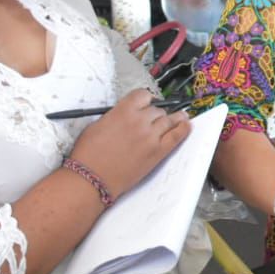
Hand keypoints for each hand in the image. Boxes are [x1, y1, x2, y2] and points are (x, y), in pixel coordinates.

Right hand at [70, 90, 191, 199]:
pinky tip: (186, 125)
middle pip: (157, 109)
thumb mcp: (96, 125)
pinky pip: (177, 135)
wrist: (91, 178)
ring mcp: (151, 136)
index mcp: (123, 112)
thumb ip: (115, 115)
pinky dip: (183, 129)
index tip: (147, 102)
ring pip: (169, 119)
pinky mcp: (158, 151)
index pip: (143, 95)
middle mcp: (139, 121)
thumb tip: (126, 114)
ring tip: (180, 116)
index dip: (146, 99)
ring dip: (173, 118)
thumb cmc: (88, 155)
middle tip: (153, 119)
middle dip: (154, 113)